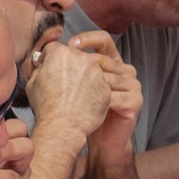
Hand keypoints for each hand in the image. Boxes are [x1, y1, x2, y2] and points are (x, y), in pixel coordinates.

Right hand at [24, 38, 112, 143]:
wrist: (63, 125)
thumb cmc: (45, 105)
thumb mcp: (32, 82)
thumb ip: (40, 68)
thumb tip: (44, 65)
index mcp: (61, 54)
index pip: (54, 48)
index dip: (49, 58)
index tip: (48, 67)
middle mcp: (82, 58)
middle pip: (75, 56)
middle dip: (68, 65)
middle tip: (62, 81)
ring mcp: (97, 72)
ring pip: (89, 69)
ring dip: (83, 76)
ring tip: (73, 92)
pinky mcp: (106, 85)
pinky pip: (99, 83)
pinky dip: (93, 88)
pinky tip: (84, 99)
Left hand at [63, 30, 140, 156]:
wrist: (100, 138)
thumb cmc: (85, 111)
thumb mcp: (75, 85)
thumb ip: (66, 68)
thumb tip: (43, 52)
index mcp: (112, 62)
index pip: (104, 40)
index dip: (86, 39)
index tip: (68, 47)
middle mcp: (126, 71)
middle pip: (104, 59)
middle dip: (81, 68)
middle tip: (63, 78)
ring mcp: (133, 85)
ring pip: (107, 78)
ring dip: (88, 89)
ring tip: (73, 99)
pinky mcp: (136, 101)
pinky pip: (114, 97)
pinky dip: (96, 104)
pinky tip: (85, 110)